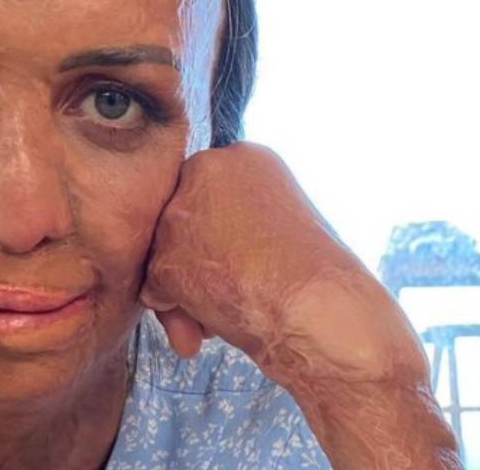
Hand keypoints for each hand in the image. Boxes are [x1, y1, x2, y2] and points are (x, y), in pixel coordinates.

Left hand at [139, 142, 460, 468]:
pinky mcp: (168, 252)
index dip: (215, 239)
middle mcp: (207, 169)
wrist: (326, 311)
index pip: (201, 196)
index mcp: (243, 156)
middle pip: (176, 223)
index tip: (244, 263)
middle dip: (195, 267)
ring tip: (223, 316)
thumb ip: (230, 225)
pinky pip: (153, 287)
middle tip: (231, 294)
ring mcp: (183, 210)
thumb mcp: (273, 228)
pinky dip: (176, 313)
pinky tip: (212, 323)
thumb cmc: (314, 279)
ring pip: (161, 256)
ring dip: (185, 295)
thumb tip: (180, 254)